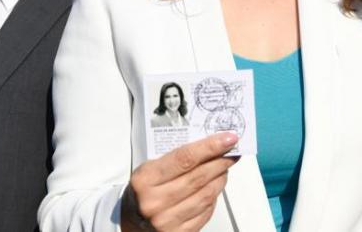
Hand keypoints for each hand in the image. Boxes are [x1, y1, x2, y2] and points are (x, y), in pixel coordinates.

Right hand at [120, 133, 237, 231]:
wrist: (129, 220)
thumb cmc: (144, 189)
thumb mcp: (151, 168)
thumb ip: (177, 159)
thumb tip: (210, 147)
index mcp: (146, 179)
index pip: (184, 158)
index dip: (209, 147)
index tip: (228, 139)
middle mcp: (155, 202)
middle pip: (198, 177)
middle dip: (220, 162)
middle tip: (232, 151)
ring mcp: (166, 221)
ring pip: (205, 196)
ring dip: (220, 179)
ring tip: (224, 168)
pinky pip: (204, 213)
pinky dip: (213, 198)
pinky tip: (214, 188)